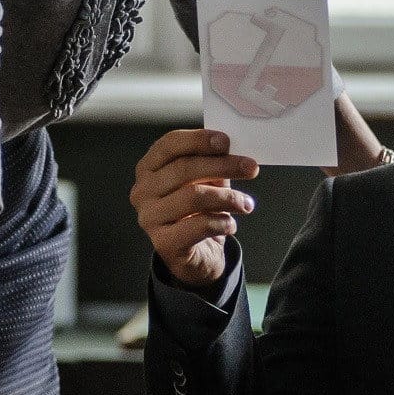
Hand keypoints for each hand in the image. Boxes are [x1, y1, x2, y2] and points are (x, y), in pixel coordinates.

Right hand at [132, 128, 259, 289]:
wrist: (197, 255)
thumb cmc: (199, 211)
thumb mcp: (206, 181)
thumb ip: (213, 163)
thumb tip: (233, 150)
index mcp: (149, 168)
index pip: (169, 145)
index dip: (198, 140)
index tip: (226, 141)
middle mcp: (143, 191)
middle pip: (183, 169)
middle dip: (222, 165)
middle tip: (250, 168)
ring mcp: (150, 217)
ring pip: (193, 197)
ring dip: (227, 197)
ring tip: (246, 203)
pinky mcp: (164, 242)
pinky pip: (199, 226)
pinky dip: (221, 222)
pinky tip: (231, 224)